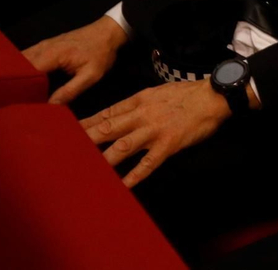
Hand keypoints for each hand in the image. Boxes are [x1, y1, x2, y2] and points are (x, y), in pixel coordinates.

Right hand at [22, 15, 127, 104]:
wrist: (108, 31)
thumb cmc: (101, 53)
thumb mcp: (91, 75)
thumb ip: (70, 91)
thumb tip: (50, 106)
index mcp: (52, 54)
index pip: (25, 72)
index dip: (18, 87)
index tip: (14, 102)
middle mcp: (43, 47)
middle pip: (18, 66)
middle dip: (13, 82)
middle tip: (9, 100)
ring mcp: (43, 45)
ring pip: (20, 60)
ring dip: (16, 75)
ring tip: (12, 93)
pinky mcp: (46, 45)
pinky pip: (28, 57)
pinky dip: (22, 68)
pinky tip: (22, 81)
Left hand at [81, 80, 230, 187]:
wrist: (214, 96)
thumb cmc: (186, 94)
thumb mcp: (157, 93)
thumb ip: (137, 104)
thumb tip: (117, 115)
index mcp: (139, 101)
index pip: (106, 113)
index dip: (86, 123)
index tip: (66, 130)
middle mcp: (142, 115)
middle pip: (108, 128)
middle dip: (85, 139)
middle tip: (63, 149)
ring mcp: (155, 130)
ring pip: (124, 146)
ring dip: (104, 159)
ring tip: (86, 171)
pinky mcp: (169, 144)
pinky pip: (148, 163)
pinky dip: (135, 175)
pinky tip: (123, 186)